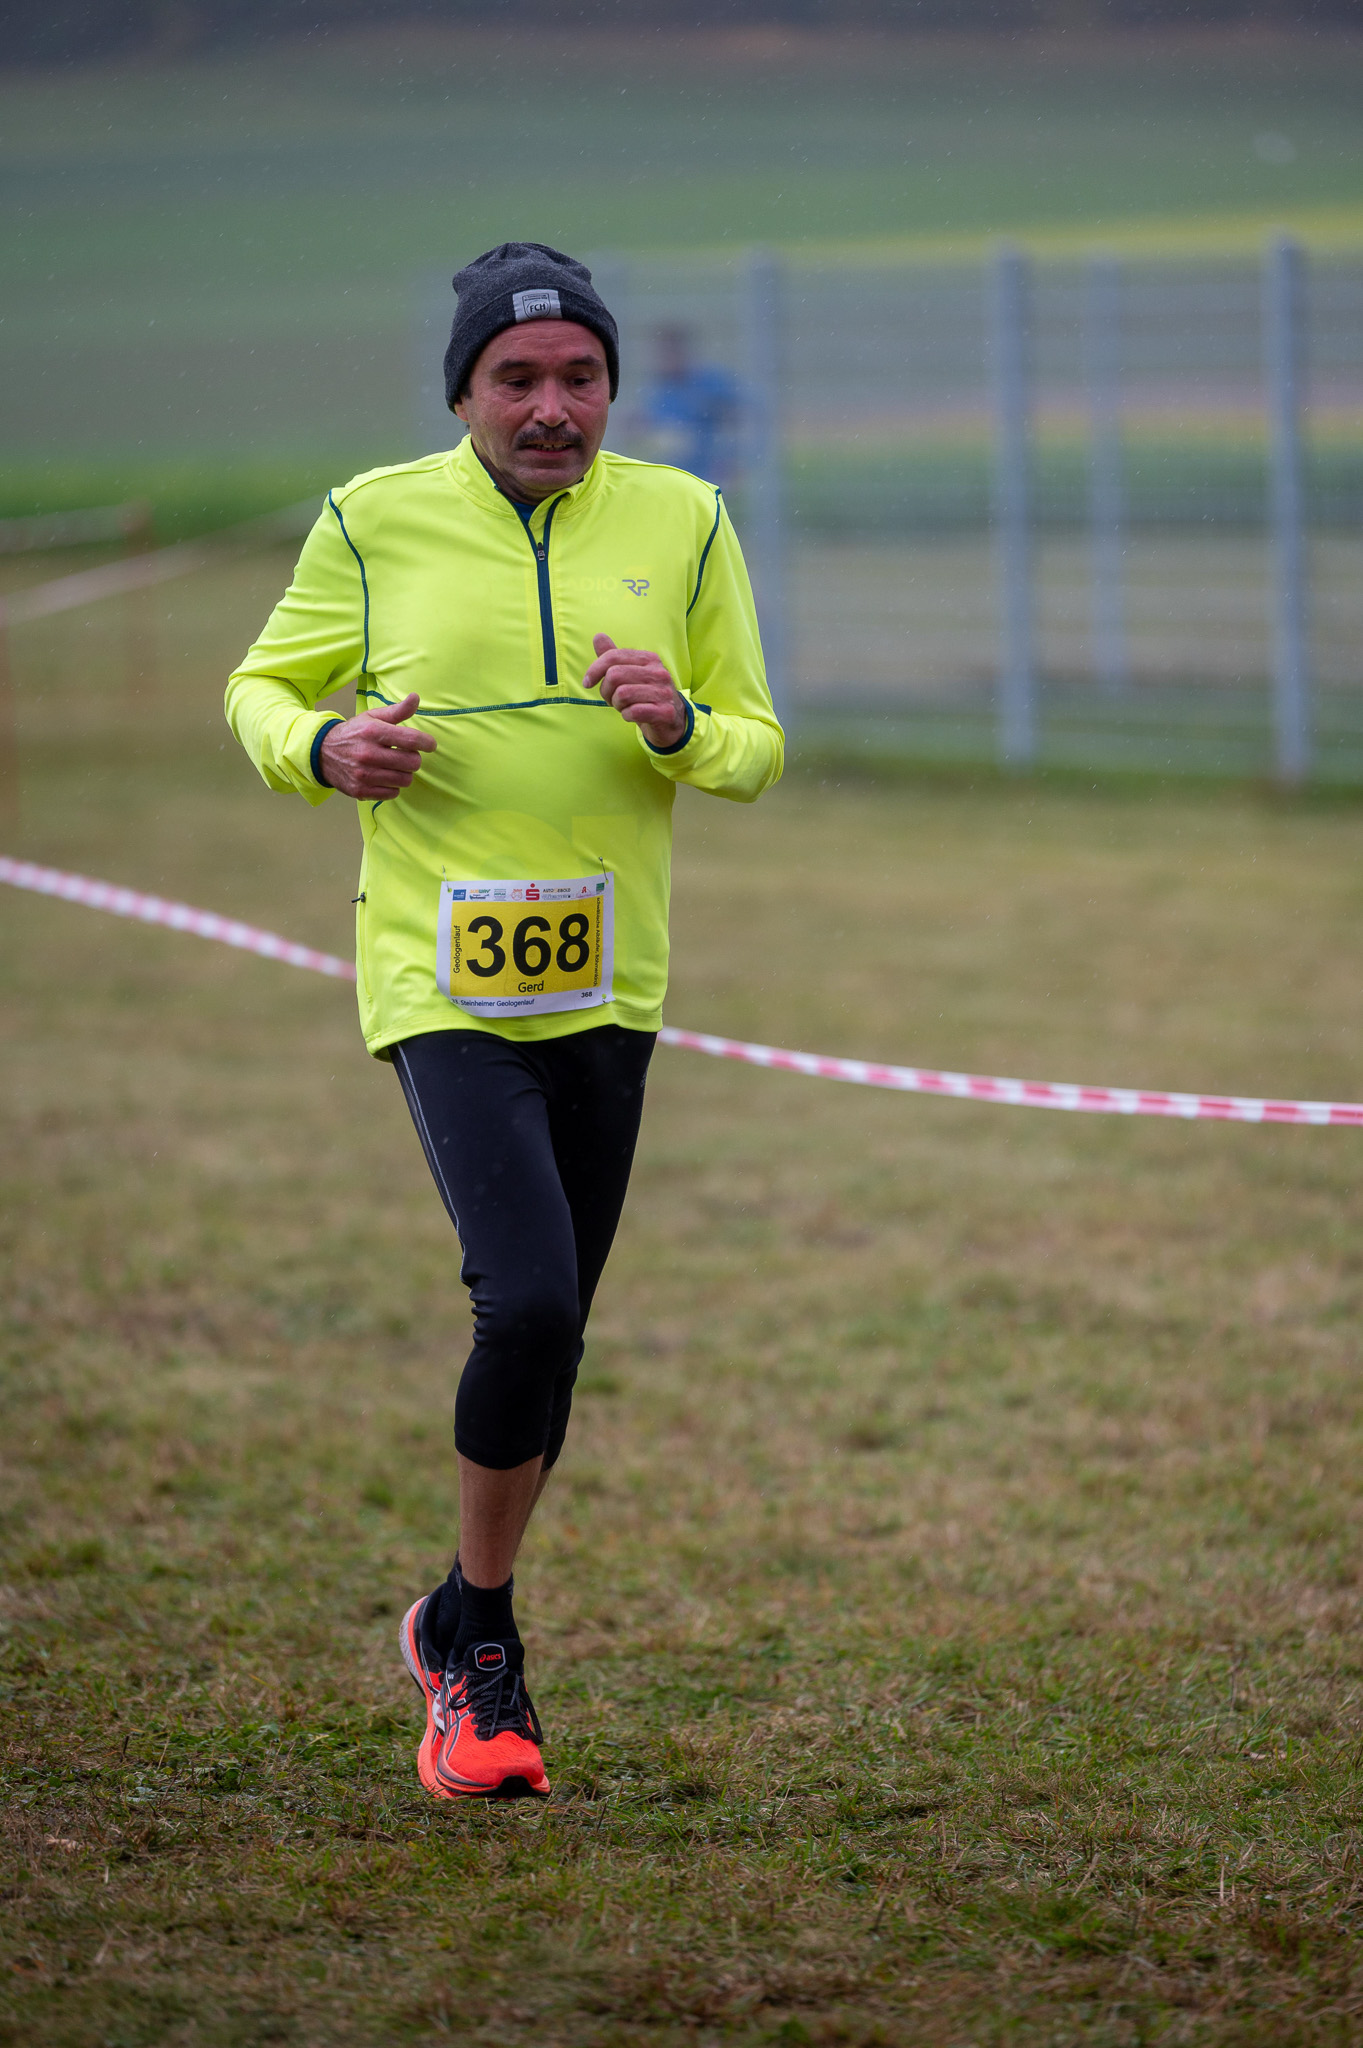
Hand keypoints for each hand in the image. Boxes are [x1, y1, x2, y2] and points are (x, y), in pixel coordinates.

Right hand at [319, 692, 435, 798]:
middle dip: (414, 758)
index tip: (430, 744)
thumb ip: (397, 711)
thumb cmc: (354, 733)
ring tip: (395, 766)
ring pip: (405, 780)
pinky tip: (385, 777)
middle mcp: (368, 754)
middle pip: (412, 763)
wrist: (322, 753)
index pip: (412, 740)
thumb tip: (416, 697)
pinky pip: (393, 793)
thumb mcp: (372, 717)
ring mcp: (364, 775)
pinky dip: (393, 786)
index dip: (427, 743)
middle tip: (406, 755)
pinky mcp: (361, 791)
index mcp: (373, 732)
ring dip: (404, 773)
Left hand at [583, 634, 687, 749]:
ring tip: (624, 707)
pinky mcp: (666, 712)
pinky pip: (634, 712)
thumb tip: (598, 636)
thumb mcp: (629, 674)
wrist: (671, 719)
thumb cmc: (644, 695)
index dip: (594, 670)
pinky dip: (626, 715)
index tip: (587, 683)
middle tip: (612, 699)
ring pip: (622, 694)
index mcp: (649, 659)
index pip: (613, 656)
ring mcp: (664, 692)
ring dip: (617, 704)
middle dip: (606, 691)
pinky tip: (632, 715)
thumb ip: (614, 656)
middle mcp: (659, 672)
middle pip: (614, 675)